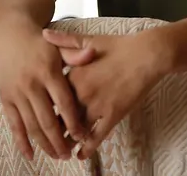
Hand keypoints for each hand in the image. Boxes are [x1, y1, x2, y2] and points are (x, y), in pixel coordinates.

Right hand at [0, 21, 94, 160]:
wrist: (13, 35)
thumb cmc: (41, 43)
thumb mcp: (59, 46)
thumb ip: (76, 54)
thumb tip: (92, 53)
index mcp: (48, 71)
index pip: (64, 102)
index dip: (74, 121)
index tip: (84, 135)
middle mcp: (32, 84)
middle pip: (47, 120)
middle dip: (60, 140)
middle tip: (70, 154)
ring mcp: (17, 93)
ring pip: (31, 126)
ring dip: (44, 144)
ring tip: (58, 155)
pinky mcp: (6, 98)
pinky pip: (13, 125)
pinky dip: (22, 142)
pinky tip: (31, 155)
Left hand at [42, 28, 168, 159]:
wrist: (147, 54)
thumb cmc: (120, 46)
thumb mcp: (90, 40)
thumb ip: (65, 40)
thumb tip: (44, 32)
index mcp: (74, 74)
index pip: (51, 97)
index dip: (44, 107)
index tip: (39, 113)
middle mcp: (82, 92)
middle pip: (59, 117)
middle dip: (52, 130)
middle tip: (48, 139)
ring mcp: (98, 105)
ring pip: (75, 131)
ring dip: (67, 142)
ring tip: (62, 150)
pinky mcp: (113, 115)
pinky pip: (96, 138)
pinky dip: (87, 148)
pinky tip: (81, 155)